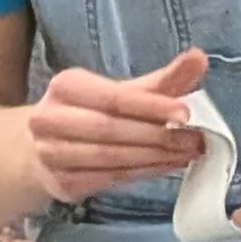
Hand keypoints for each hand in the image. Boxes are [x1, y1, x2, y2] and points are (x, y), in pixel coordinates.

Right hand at [26, 46, 206, 204]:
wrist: (41, 149)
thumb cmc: (88, 115)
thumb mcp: (121, 93)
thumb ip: (161, 80)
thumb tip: (198, 58)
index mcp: (66, 87)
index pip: (113, 98)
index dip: (151, 106)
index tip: (185, 114)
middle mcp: (51, 119)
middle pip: (113, 129)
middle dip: (159, 136)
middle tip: (195, 140)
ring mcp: (52, 154)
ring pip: (112, 158)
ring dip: (155, 158)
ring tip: (187, 154)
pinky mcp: (62, 183)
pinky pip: (111, 178)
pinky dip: (144, 172)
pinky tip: (166, 166)